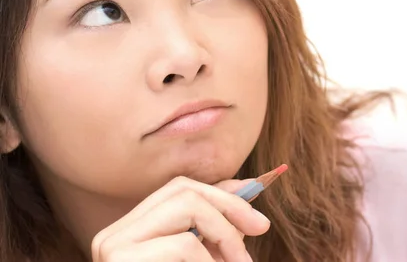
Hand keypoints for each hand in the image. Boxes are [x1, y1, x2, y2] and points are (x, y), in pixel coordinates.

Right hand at [91, 176, 269, 261]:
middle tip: (259, 234)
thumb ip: (216, 227)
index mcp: (132, 231)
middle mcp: (115, 233)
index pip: (179, 189)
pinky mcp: (121, 261)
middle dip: (229, 208)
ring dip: (224, 235)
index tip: (259, 219)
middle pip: (182, 190)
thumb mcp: (202, 261)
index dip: (223, 195)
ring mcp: (113, 247)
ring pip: (187, 208)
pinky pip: (183, 246)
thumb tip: (246, 186)